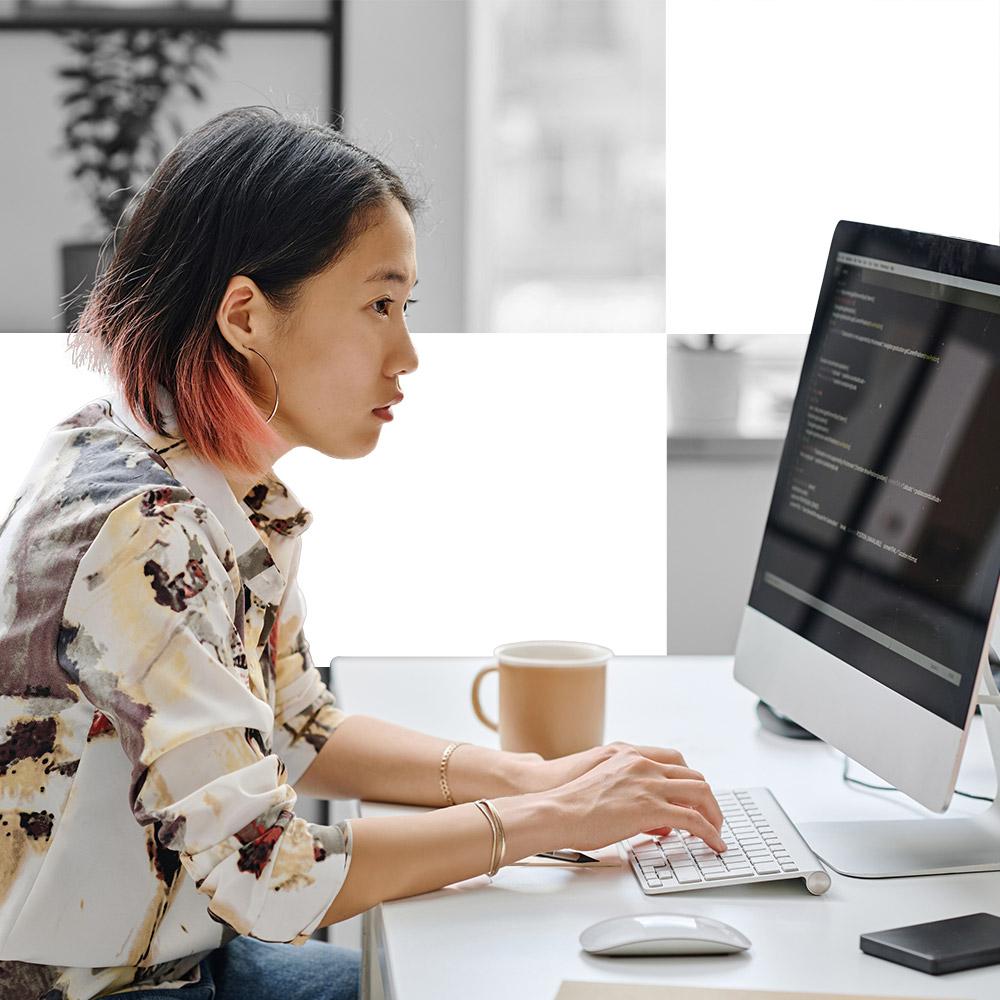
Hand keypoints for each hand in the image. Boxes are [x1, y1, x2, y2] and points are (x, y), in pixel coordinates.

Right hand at [523, 741, 724, 851]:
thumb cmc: (571, 804)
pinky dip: (710, 832)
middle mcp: (643, 764)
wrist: (555, 810)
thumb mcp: (606, 788)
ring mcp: (649, 784)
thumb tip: (659, 821)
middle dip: (707, 800)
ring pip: (701, 793)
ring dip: (714, 814)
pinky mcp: (651, 808)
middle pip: (693, 776)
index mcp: (630, 756)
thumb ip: (634, 798)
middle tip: (711, 818)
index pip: (675, 762)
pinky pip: (694, 820)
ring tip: (716, 833)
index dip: (690, 782)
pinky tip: (714, 844)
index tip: (694, 799)